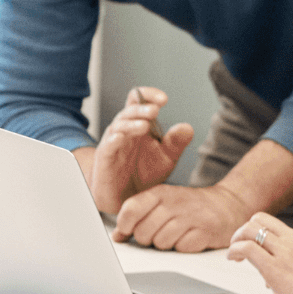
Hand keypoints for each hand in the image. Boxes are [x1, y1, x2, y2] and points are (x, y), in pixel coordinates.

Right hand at [91, 87, 193, 213]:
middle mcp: (125, 130)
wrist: (127, 198)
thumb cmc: (143, 174)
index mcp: (139, 125)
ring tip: (145, 125)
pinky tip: (121, 137)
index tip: (164, 99)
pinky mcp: (105, 158)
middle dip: (141, 109)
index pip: (139, 101)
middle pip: (129, 111)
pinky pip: (107, 146)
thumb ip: (175, 143)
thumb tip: (187, 127)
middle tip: (155, 110)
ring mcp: (114, 143)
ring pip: (118, 126)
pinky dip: (113, 140)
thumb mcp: (166, 158)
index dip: (149, 95)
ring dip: (131, 123)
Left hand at [112, 182, 248, 250]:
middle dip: (146, 239)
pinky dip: (183, 247)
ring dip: (165, 245)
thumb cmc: (189, 206)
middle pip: (143, 232)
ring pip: (161, 243)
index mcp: (160, 193)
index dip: (124, 225)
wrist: (227, 204)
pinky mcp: (206, 231)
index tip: (127, 231)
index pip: (130, 209)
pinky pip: (182, 248)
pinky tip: (188, 239)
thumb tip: (117, 236)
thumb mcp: (161, 203)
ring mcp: (191, 217)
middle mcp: (174, 203)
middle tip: (156, 234)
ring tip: (174, 236)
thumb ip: (137, 216)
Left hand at [226, 216, 292, 293]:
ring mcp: (285, 251)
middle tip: (241, 244)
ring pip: (250, 228)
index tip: (264, 250)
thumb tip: (287, 272)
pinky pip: (246, 247)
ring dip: (237, 238)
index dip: (268, 238)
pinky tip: (234, 259)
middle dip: (247, 229)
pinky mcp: (274, 267)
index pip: (281, 227)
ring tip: (235, 252)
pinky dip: (234, 250)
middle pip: (262, 219)